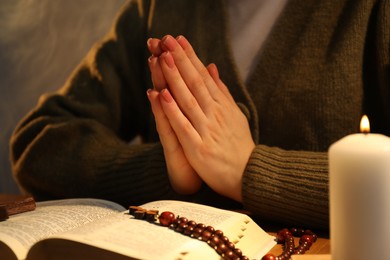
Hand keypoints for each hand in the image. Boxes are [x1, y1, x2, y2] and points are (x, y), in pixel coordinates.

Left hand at [154, 35, 254, 200]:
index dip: (190, 57)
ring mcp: (207, 130)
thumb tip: (211, 67)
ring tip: (163, 58)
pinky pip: (183, 126)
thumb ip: (220, 91)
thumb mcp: (234, 113)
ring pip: (188, 99)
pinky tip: (162, 95)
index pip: (203, 77)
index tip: (178, 39)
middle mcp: (215, 114)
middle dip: (180, 60)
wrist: (249, 175)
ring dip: (175, 78)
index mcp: (222, 106)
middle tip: (166, 39)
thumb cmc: (239, 145)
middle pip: (195, 83)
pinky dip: (173, 110)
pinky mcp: (199, 148)